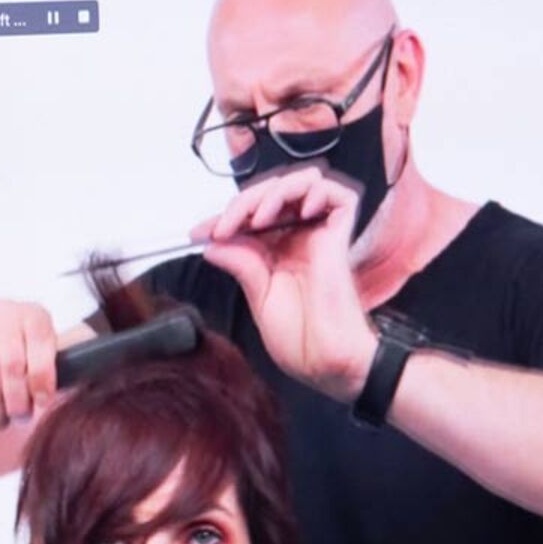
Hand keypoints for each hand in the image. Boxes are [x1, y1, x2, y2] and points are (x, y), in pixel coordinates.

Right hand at [0, 299, 59, 431]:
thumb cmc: (24, 357)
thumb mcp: (43, 358)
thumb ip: (48, 374)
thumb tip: (43, 400)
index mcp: (34, 316)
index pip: (40, 342)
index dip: (42, 377)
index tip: (43, 402)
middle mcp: (4, 316)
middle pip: (11, 365)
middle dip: (17, 401)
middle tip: (20, 416)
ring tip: (0, 422)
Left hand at [194, 167, 379, 401]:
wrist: (325, 360)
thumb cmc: (300, 339)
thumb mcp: (258, 296)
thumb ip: (241, 263)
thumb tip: (212, 243)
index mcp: (278, 253)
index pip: (251, 216)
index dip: (225, 217)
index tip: (200, 232)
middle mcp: (299, 238)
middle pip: (272, 193)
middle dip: (243, 202)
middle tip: (225, 227)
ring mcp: (321, 234)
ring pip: (301, 183)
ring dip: (274, 192)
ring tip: (260, 217)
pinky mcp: (342, 234)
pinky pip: (338, 194)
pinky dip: (316, 191)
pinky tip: (301, 209)